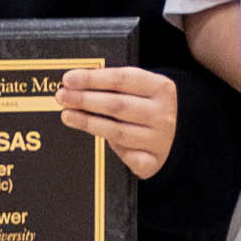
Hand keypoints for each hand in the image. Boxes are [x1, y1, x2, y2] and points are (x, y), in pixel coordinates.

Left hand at [57, 60, 177, 178]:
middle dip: (85, 100)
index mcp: (160, 88)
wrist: (178, 134)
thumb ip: (114, 84)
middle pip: (118, 105)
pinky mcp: (153, 161)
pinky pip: (130, 158)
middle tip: (62, 97)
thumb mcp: (141, 87)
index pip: (121, 79)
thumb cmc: (148, 106)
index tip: (68, 79)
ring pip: (118, 132)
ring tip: (67, 115)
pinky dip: (113, 150)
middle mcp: (162, 113)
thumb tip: (74, 83)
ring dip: (88, 123)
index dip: (92, 79)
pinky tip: (95, 141)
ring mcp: (159, 139)